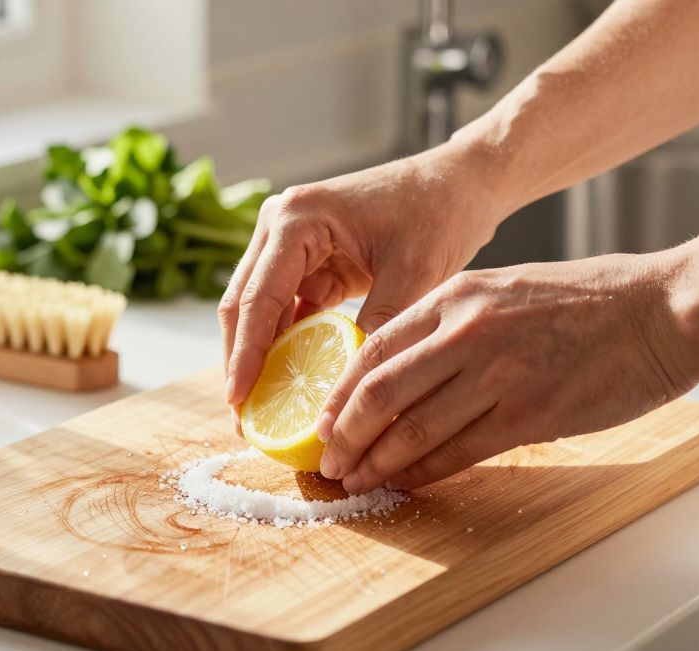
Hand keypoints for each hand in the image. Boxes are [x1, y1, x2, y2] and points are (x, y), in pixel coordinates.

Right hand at [218, 143, 505, 409]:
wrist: (460, 183)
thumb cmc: (438, 212)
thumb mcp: (413, 273)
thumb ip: (378, 326)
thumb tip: (349, 389)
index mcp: (297, 218)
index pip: (257, 297)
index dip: (245, 354)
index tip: (239, 400)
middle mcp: (281, 226)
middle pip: (242, 305)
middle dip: (240, 362)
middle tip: (242, 419)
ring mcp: (289, 244)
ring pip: (258, 312)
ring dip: (258, 358)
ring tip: (259, 412)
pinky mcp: (308, 264)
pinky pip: (285, 312)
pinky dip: (285, 346)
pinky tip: (288, 385)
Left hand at [315, 254, 695, 491]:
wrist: (665, 308)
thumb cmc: (592, 301)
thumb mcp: (507, 289)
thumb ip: (455, 322)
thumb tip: (406, 366)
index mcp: (457, 296)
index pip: (373, 348)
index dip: (338, 392)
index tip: (321, 420)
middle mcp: (467, 331)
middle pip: (379, 392)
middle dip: (344, 434)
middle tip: (326, 462)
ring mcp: (498, 373)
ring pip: (413, 428)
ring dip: (376, 462)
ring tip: (354, 481)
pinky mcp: (530, 414)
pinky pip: (459, 452)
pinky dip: (424, 473)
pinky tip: (405, 484)